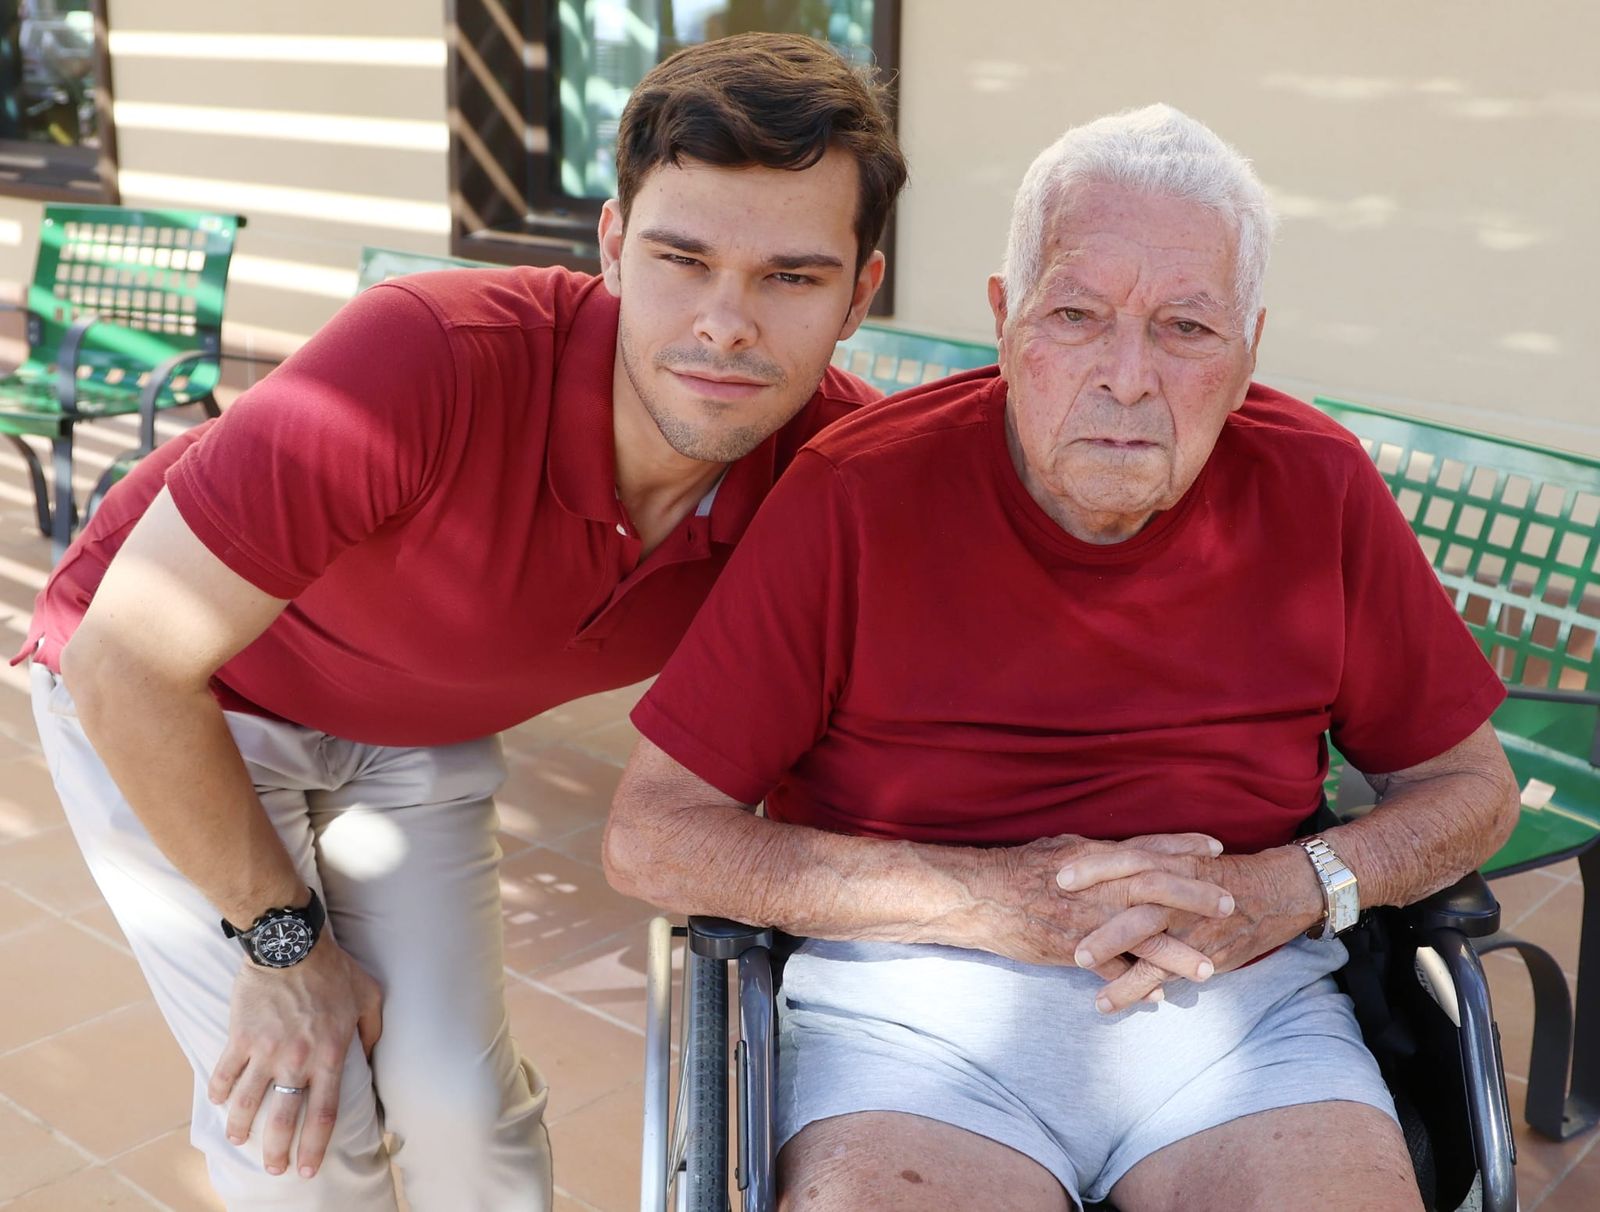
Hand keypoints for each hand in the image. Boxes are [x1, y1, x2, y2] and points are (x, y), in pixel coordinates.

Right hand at [207, 937, 382, 1177]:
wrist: (291, 943)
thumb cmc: (334, 969)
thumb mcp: (369, 996)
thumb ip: (372, 1031)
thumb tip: (369, 1058)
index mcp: (330, 1054)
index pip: (324, 1113)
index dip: (315, 1145)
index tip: (307, 1169)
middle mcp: (296, 1060)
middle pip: (284, 1119)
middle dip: (277, 1151)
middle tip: (273, 1168)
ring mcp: (264, 1051)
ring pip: (247, 1104)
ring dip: (241, 1127)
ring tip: (239, 1140)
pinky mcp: (239, 1037)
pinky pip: (224, 1073)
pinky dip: (219, 1092)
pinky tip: (219, 1103)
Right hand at [981, 831, 1235, 980]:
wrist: (979, 896)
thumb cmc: (1015, 869)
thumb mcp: (1059, 850)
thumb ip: (1094, 853)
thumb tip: (1119, 853)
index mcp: (1094, 857)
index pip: (1147, 847)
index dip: (1183, 846)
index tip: (1216, 847)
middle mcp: (1096, 886)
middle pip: (1156, 886)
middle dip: (1196, 895)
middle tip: (1230, 902)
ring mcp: (1086, 919)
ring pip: (1142, 936)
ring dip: (1178, 953)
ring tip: (1209, 968)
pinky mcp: (1071, 949)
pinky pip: (1110, 971)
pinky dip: (1134, 985)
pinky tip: (1158, 998)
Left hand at [1076, 846, 1324, 1012]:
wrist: (1276, 893)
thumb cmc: (1221, 876)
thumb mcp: (1185, 861)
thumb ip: (1149, 865)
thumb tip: (1103, 865)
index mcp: (1173, 864)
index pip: (1129, 858)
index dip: (1094, 865)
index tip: (1059, 873)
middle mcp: (1180, 890)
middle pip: (1134, 891)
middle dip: (1096, 902)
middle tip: (1059, 910)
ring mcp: (1191, 923)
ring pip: (1148, 934)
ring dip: (1111, 946)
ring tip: (1077, 961)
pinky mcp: (1200, 954)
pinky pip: (1162, 974)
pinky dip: (1132, 988)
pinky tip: (1104, 1002)